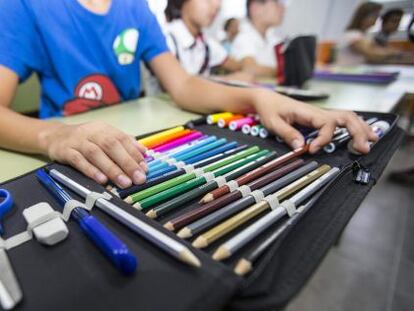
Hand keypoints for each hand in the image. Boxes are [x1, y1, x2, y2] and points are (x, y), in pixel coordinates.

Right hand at [39, 122, 147, 187]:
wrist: (54, 136)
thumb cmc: (85, 140)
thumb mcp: (105, 137)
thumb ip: (124, 144)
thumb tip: (144, 152)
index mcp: (104, 129)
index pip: (122, 139)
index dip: (134, 154)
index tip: (144, 168)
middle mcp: (92, 132)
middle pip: (111, 145)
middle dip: (127, 163)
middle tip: (138, 178)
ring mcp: (77, 142)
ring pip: (96, 154)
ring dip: (112, 169)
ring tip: (124, 182)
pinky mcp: (65, 151)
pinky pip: (78, 161)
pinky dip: (91, 170)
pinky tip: (102, 180)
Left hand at [252, 89, 377, 153]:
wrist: (267, 99)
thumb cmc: (270, 109)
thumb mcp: (273, 122)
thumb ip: (287, 133)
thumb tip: (301, 146)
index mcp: (308, 112)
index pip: (326, 124)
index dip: (323, 139)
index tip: (312, 150)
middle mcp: (319, 112)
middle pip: (346, 118)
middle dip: (357, 132)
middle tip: (363, 148)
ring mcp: (322, 115)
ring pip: (348, 118)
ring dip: (361, 129)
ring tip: (371, 142)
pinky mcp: (321, 119)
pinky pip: (341, 121)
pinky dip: (355, 127)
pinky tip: (362, 135)